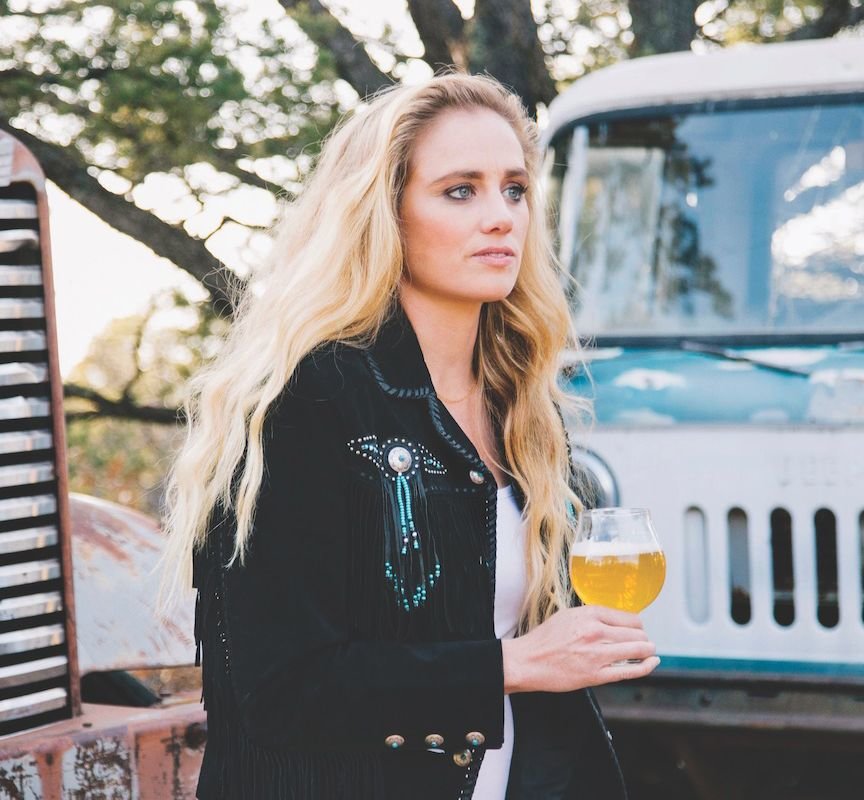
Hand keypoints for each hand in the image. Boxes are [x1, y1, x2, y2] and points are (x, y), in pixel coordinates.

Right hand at [501, 605, 658, 693]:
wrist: (527, 661)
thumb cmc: (545, 639)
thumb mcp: (568, 616)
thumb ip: (591, 617)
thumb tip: (614, 621)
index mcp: (588, 614)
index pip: (628, 617)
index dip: (637, 625)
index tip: (637, 629)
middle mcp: (595, 631)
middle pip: (636, 633)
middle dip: (643, 638)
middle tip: (644, 642)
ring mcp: (597, 654)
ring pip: (636, 649)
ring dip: (647, 650)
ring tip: (649, 651)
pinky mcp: (596, 675)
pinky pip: (629, 670)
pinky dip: (645, 666)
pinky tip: (652, 662)